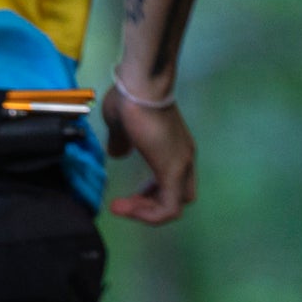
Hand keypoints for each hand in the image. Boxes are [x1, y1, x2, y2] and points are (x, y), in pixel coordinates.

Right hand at [102, 83, 198, 224]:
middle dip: (151, 206)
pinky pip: (168, 209)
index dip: (150, 195)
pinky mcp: (173, 171)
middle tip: (127, 203)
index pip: (173, 183)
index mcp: (176, 147)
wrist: (139, 85)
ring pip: (173, 207)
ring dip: (146, 213)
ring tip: (121, 207)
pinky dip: (147, 215)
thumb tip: (117, 153)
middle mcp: (184, 158)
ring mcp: (181, 164)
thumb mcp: (121, 125)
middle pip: (178, 198)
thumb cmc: (129, 98)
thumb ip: (121, 141)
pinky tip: (125, 208)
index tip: (128, 195)